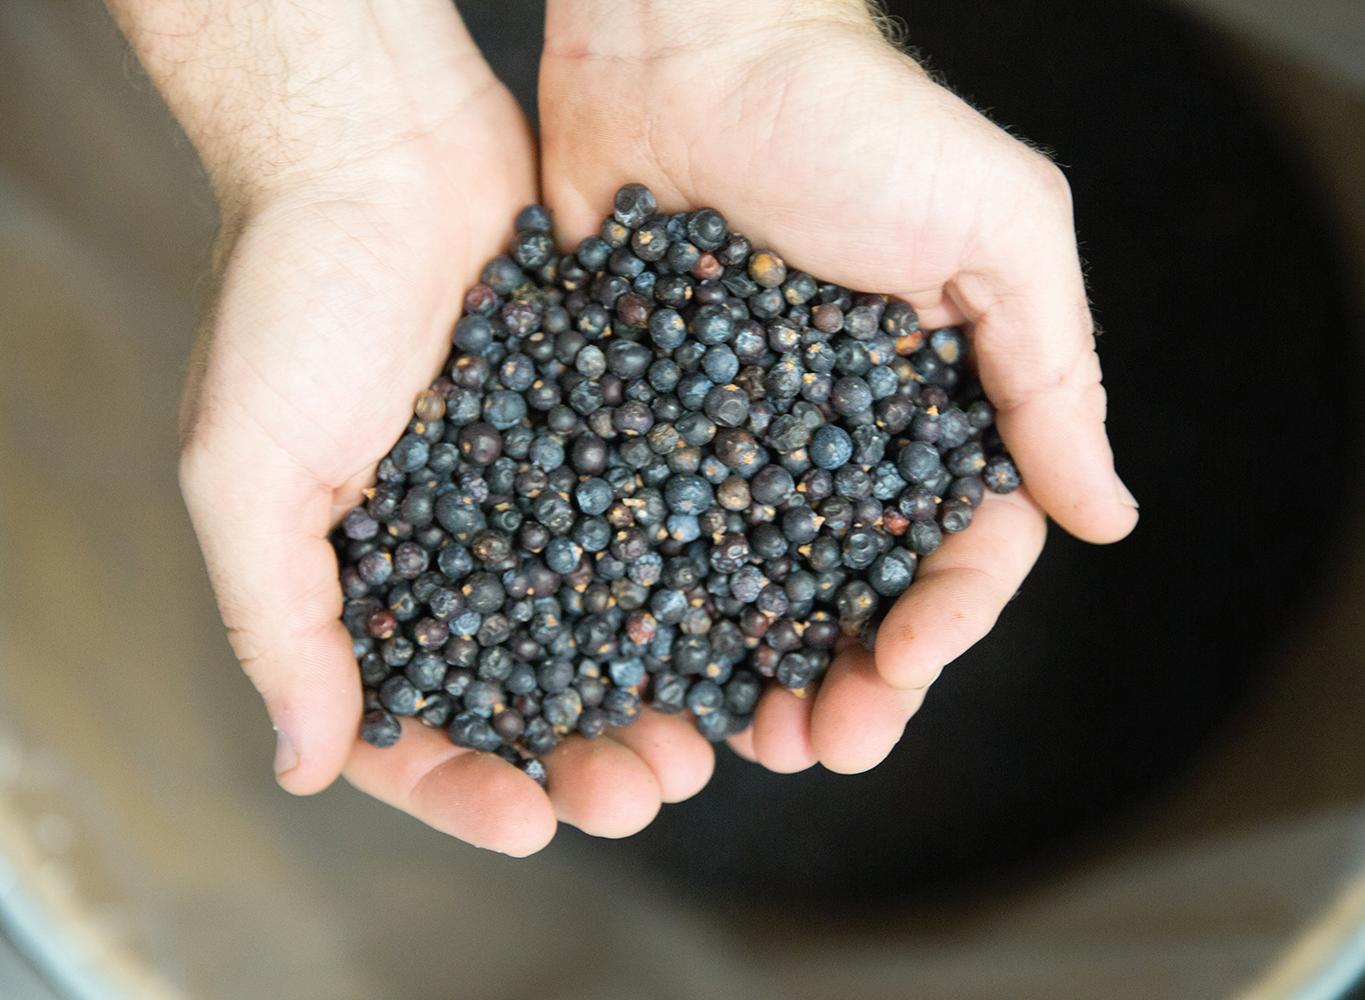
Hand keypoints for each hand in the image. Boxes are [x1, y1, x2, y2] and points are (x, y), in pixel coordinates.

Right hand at [111, 0, 706, 853]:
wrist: (380, 144)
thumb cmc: (289, 297)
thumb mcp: (244, 468)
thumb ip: (277, 618)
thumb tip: (301, 764)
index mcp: (362, 581)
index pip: (406, 722)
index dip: (463, 786)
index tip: (527, 823)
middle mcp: (455, 552)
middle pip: (523, 693)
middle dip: (580, 756)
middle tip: (641, 790)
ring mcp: (533, 497)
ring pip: (601, 625)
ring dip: (649, 693)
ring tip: (702, 737)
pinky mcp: (601, 434)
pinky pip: (648, 528)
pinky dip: (687, 585)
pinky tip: (737, 627)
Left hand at [540, 0, 1137, 773]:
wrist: (686, 45)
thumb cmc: (854, 120)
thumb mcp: (996, 227)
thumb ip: (1052, 371)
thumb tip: (1108, 519)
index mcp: (936, 403)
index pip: (962, 544)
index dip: (942, 622)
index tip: (900, 673)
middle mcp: (840, 435)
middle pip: (856, 587)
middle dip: (850, 676)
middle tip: (820, 747)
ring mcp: (738, 434)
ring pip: (757, 582)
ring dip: (760, 666)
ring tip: (743, 739)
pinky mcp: (643, 418)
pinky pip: (655, 528)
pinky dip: (660, 600)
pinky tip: (645, 661)